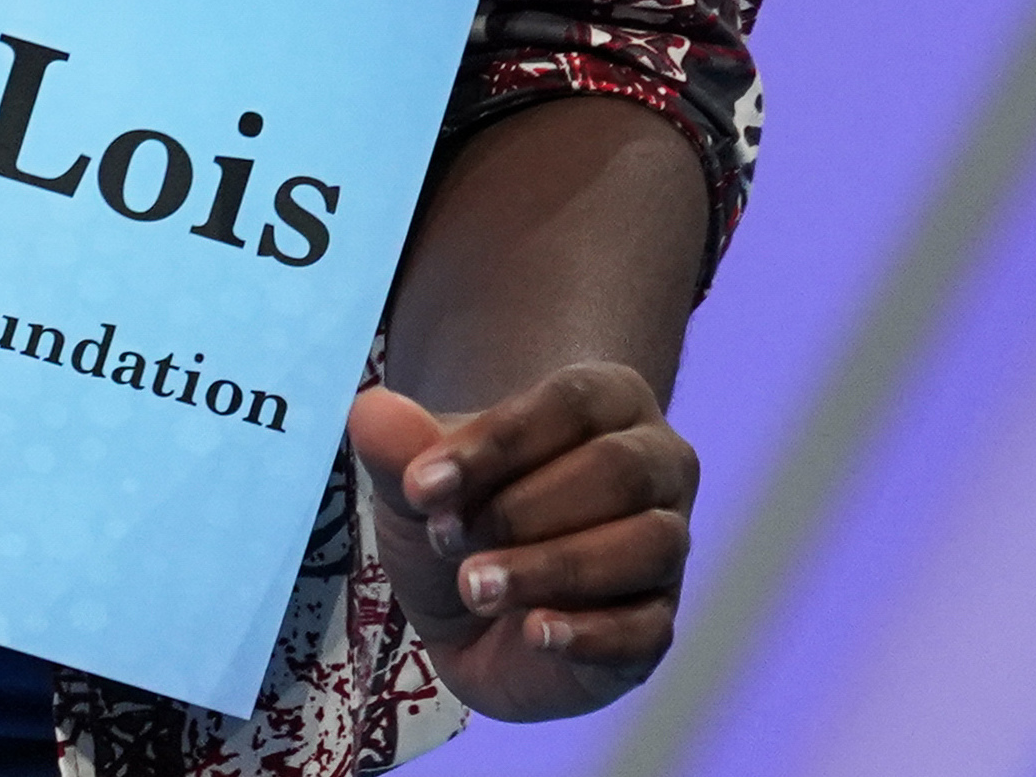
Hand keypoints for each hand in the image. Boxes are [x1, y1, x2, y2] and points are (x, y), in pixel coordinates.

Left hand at [345, 364, 697, 720]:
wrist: (468, 606)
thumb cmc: (459, 514)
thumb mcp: (418, 481)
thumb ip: (400, 447)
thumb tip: (370, 413)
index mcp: (608, 402)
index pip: (568, 405)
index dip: (495, 443)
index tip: (421, 486)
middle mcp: (655, 465)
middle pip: (616, 471)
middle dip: (523, 509)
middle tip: (446, 540)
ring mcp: (665, 547)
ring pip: (646, 545)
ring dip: (554, 569)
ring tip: (476, 588)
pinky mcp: (657, 625)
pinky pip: (647, 628)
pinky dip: (591, 632)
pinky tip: (534, 633)